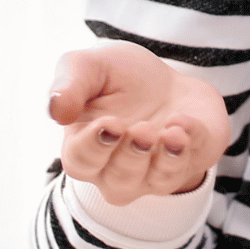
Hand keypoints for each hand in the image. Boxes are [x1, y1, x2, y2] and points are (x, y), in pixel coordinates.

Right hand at [49, 43, 230, 204]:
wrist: (167, 80)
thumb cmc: (120, 80)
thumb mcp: (92, 66)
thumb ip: (70, 82)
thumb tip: (56, 109)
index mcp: (85, 148)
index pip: (81, 162)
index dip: (94, 147)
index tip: (110, 123)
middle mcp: (117, 170)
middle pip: (119, 182)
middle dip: (133, 156)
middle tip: (142, 128)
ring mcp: (156, 172)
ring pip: (158, 182)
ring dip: (166, 159)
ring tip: (172, 133)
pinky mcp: (190, 161)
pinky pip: (193, 162)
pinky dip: (192, 143)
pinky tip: (185, 122)